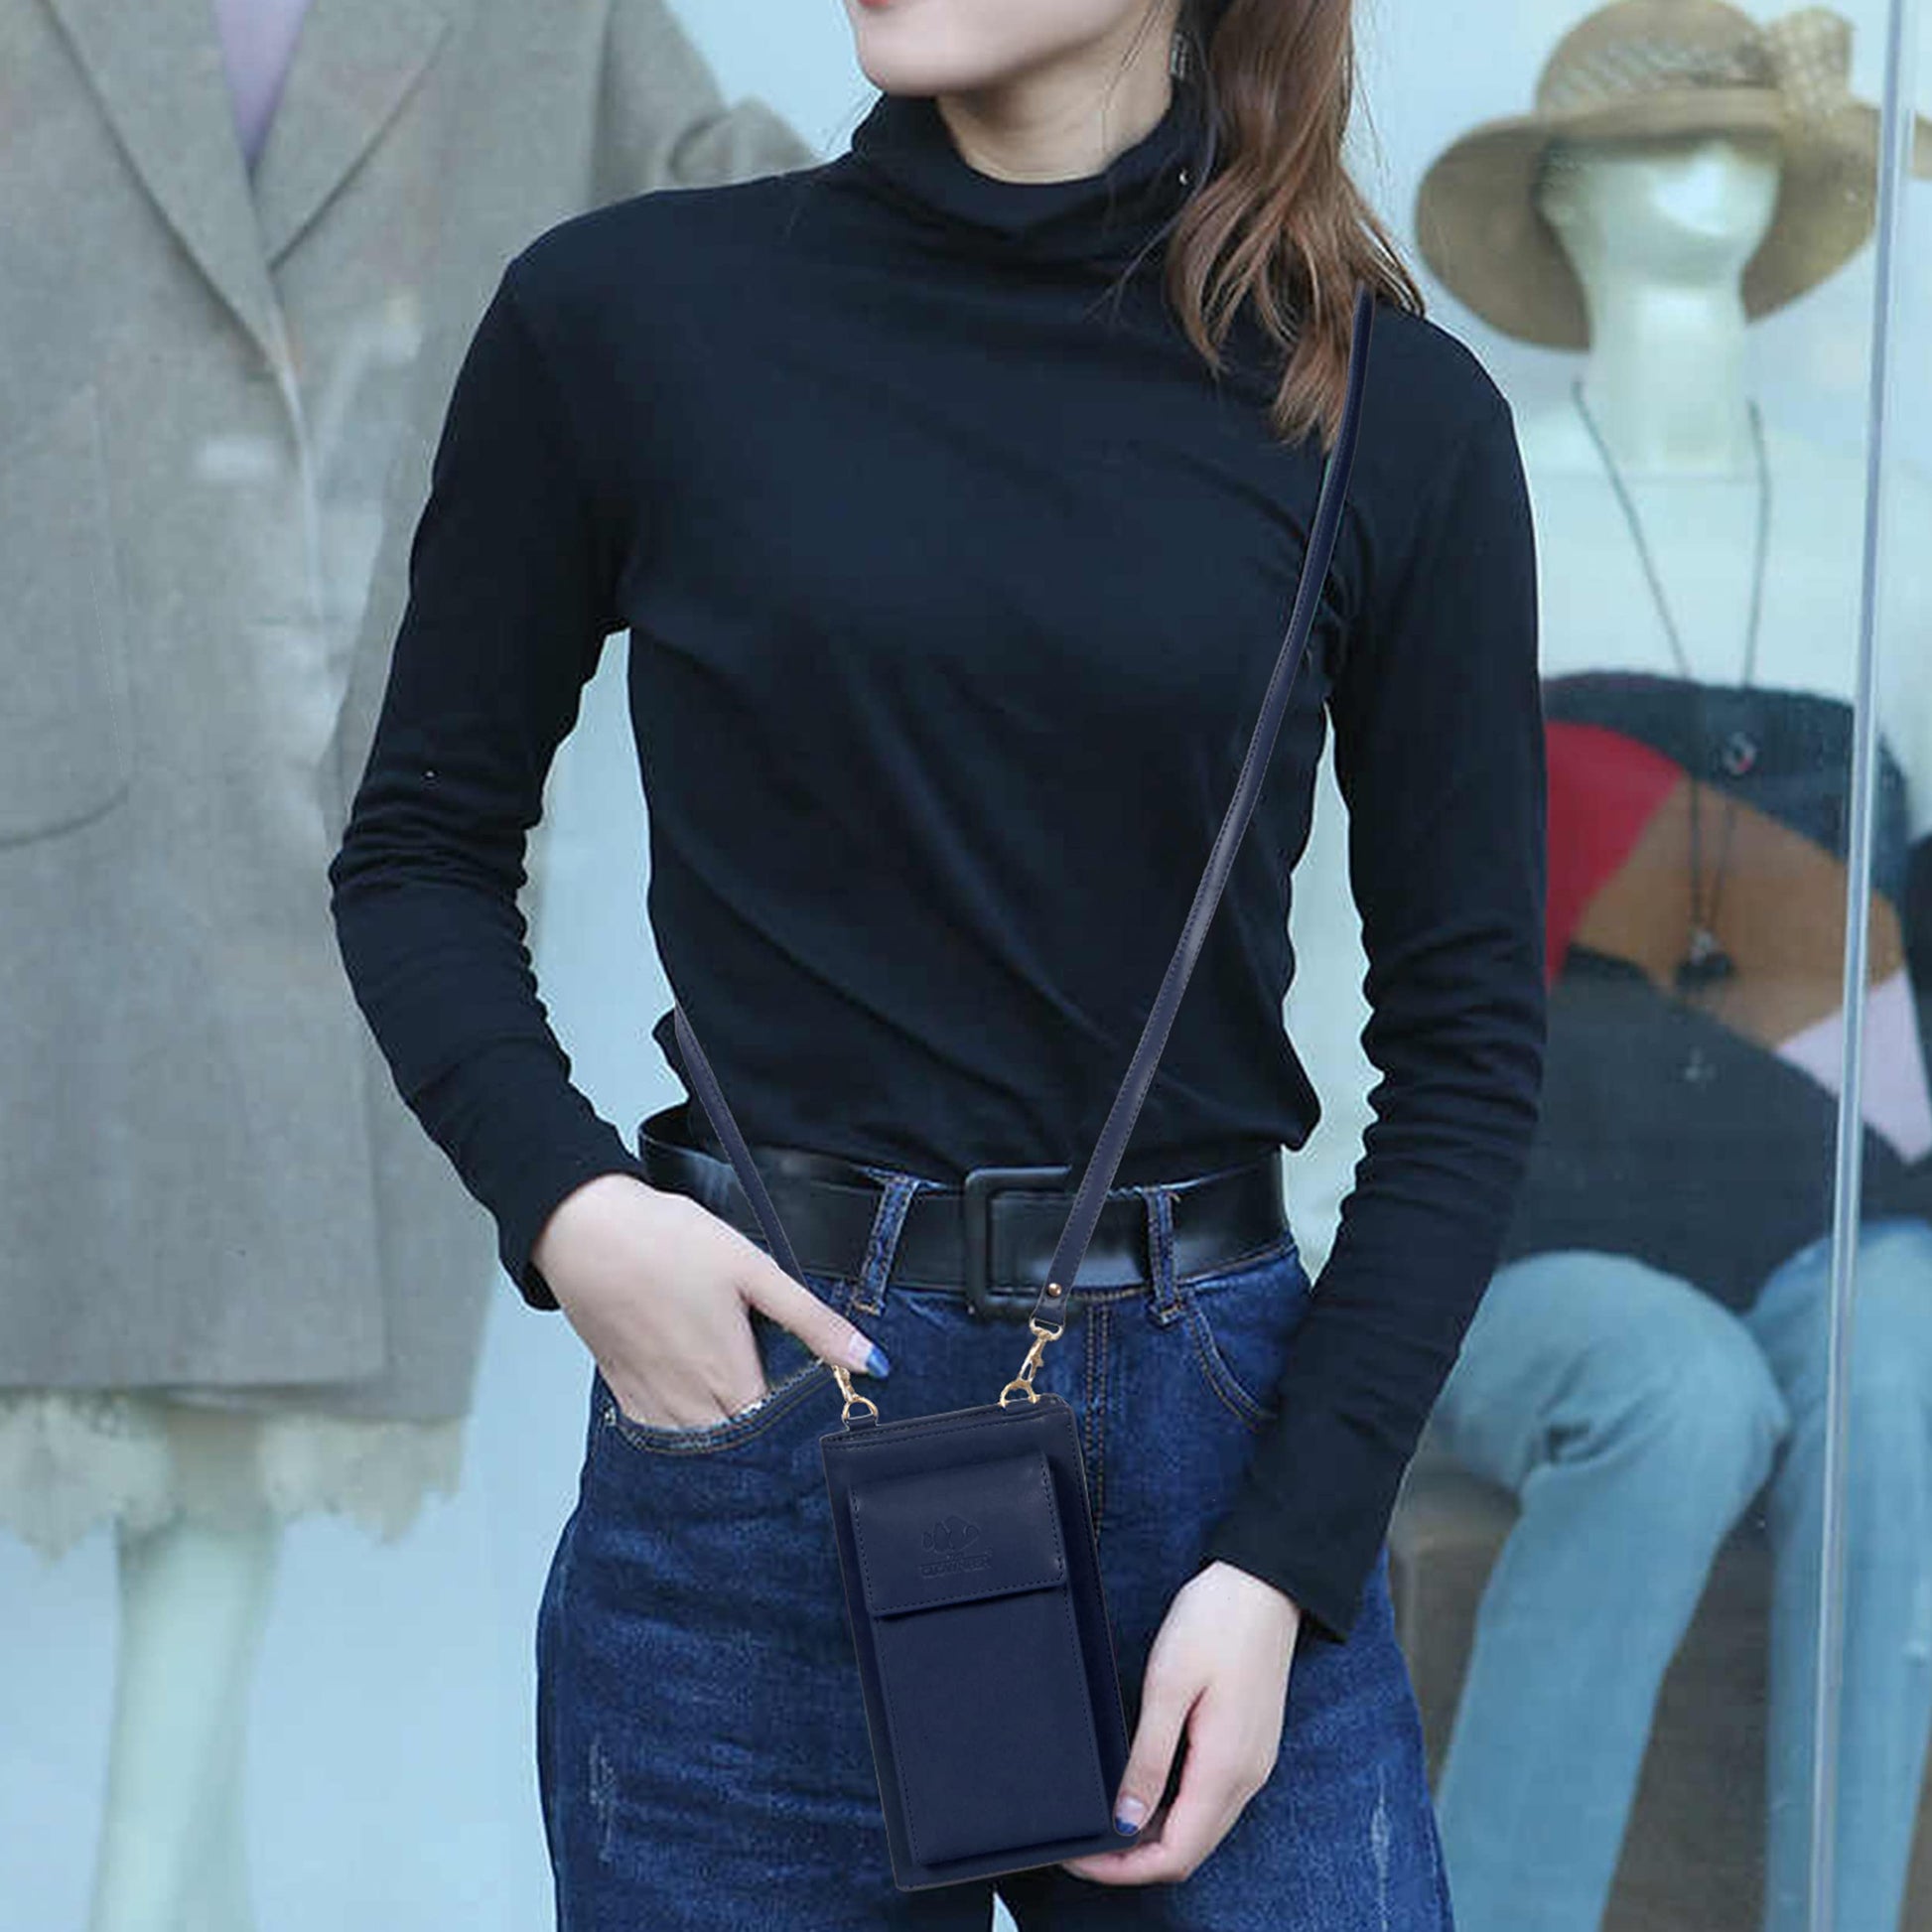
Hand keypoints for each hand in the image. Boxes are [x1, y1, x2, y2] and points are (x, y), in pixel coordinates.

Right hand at [530, 1172, 888, 1428]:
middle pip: (739, 1448)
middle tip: (784, 1413)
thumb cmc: (669, 1242)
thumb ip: (812, 1322)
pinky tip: (697, 1407)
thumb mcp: (755, 1271)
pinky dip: (682, 1434)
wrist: (586, 1231)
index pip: (777, 1433)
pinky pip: (657, 1438)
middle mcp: (691, 1403)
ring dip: (724, 1442)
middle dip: (765, 1441)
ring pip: (698, 1450)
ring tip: (744, 1412)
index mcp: (730, 1376)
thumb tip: (871, 1360)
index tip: (820, 1415)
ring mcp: (652, 1402)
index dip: (801, 1428)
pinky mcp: (623, 1392)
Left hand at [1060, 1560, 1300, 1885]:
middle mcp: (1246, 1778)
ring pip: (1200, 1829)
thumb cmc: (1216, 1622)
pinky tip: (1143, 1793)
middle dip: (1134, 1861)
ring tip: (1106, 1822)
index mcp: (1225, 1769)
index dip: (1125, 1870)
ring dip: (1154, 1839)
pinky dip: (1175, 1812)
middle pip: (1188, 1850)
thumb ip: (1148, 1759)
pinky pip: (1210, 1800)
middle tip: (1084, 1845)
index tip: (1081, 1857)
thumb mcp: (1168, 1685)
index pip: (1175, 1855)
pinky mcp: (1248, 1746)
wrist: (1264, 1584)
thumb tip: (1126, 1823)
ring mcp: (1251, 1763)